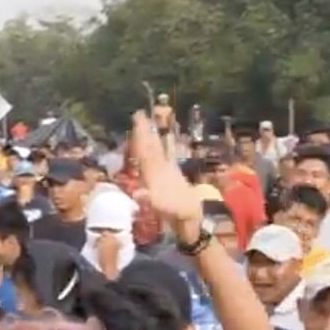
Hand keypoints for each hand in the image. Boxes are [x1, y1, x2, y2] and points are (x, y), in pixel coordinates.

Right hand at [130, 112, 200, 227]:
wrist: (193, 215)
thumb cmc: (173, 212)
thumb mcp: (160, 207)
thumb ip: (149, 199)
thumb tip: (137, 193)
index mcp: (156, 173)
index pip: (146, 150)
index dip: (141, 135)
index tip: (138, 118)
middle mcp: (162, 167)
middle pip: (152, 145)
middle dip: (146, 131)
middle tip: (141, 114)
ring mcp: (168, 170)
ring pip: (158, 149)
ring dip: (152, 137)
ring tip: (149, 124)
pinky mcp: (172, 175)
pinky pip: (162, 156)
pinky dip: (159, 148)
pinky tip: (160, 143)